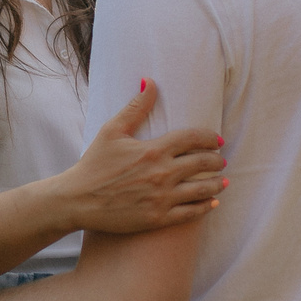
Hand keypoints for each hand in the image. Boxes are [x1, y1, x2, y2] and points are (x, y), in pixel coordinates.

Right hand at [51, 78, 225, 233]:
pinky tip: (213, 202)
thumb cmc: (94, 164)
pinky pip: (191, 213)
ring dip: (216, 184)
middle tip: (221, 160)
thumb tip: (150, 82)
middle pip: (202, 163)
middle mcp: (162, 173)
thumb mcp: (112, 131)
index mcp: (154, 150)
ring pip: (201, 189)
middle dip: (216, 160)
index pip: (193, 138)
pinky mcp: (158, 218)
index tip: (217, 140)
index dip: (210, 138)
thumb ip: (135, 107)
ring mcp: (162, 198)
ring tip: (222, 181)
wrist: (78, 200)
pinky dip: (206, 206)